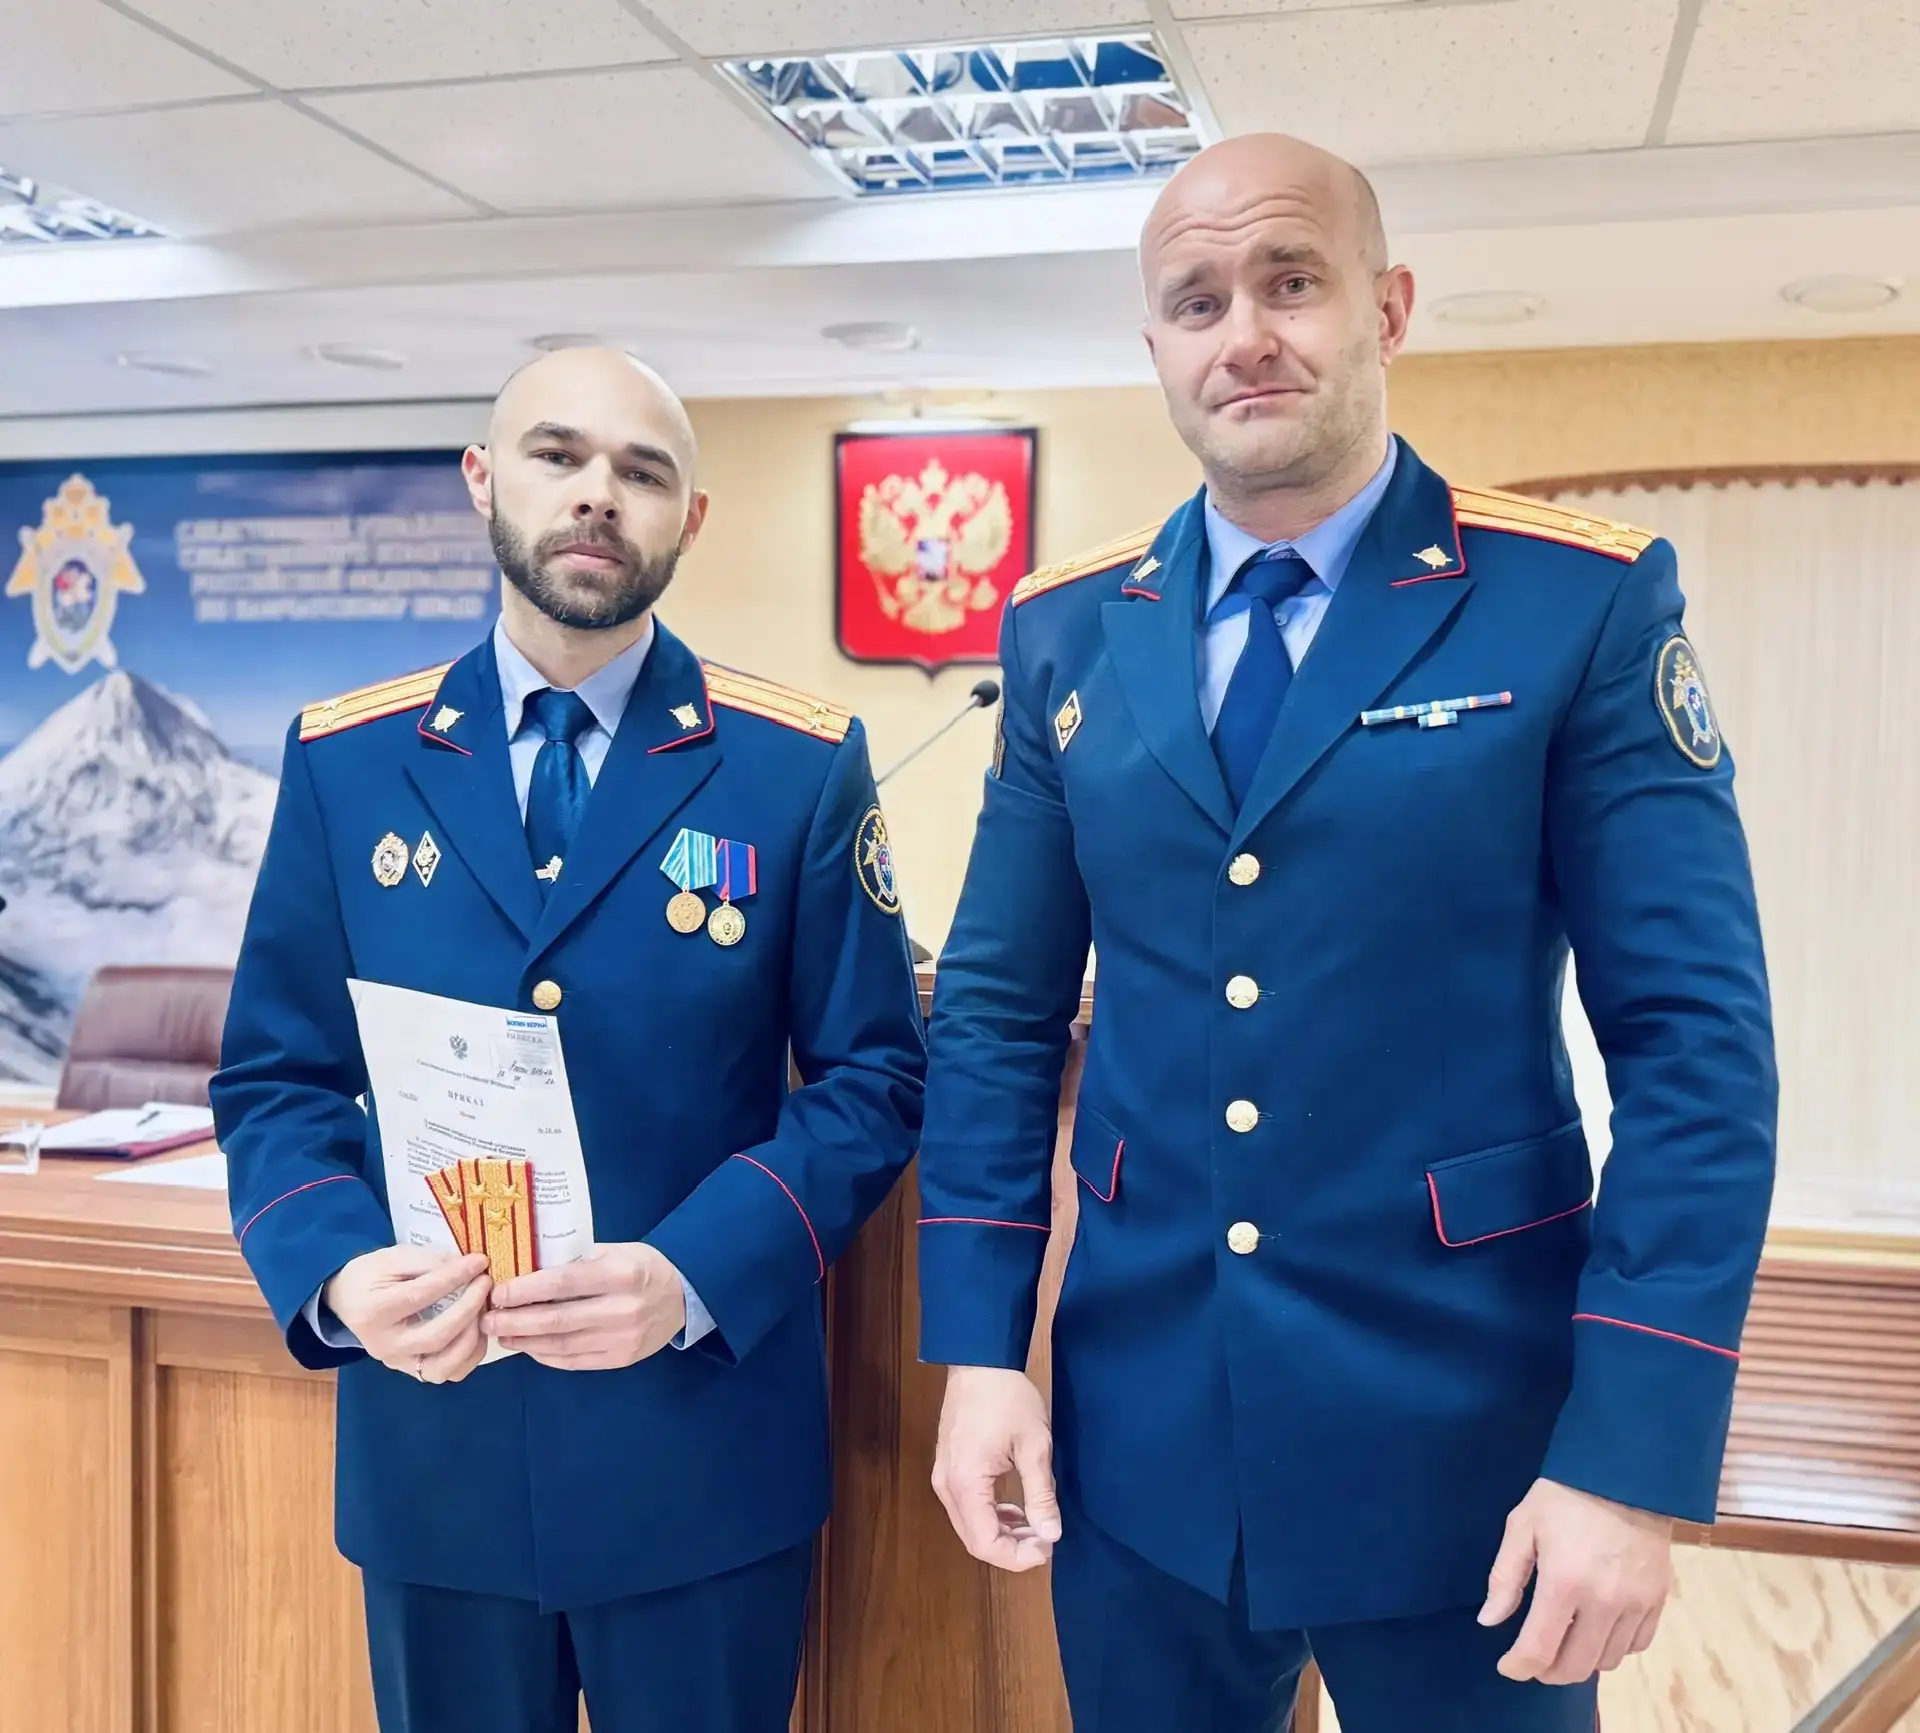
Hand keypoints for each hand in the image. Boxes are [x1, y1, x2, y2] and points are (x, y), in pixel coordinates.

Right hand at [323, 1246, 491, 1383]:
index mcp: (374, 1312)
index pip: (421, 1296)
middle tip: (485, 1283)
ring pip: (443, 1367)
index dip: (455, 1277)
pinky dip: (469, 1355)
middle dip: (468, 1309)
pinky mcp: (411, 1370)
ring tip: (482, 1310)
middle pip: (436, 1337)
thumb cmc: (371, 1275)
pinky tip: (476, 1329)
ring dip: (472, 1338)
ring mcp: (398, 1363)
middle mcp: (384, 1345)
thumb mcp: (394, 1258)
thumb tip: (470, 1267)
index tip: (479, 1262)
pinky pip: (447, 1373)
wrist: (348, 1299)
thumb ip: (430, 1262)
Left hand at [485, 1243, 687, 1369]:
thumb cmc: (642, 1267)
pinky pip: (574, 1361)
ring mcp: (622, 1339)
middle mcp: (621, 1309)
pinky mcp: (621, 1359)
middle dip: (514, 1321)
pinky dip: (546, 1355)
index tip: (497, 1293)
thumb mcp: (615, 1250)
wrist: (684, 1296)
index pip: (560, 1284)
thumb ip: (576, 1261)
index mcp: (619, 1274)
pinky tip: (528, 1347)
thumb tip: (526, 1270)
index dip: (523, 1290)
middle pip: (555, 1319)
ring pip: (561, 1345)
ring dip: (524, 1341)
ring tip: (501, 1334)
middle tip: (487, 1319)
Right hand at [931, 1365, 1061, 1571]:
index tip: (1047, 1549)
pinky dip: (991, 1516)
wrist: (980, 1361)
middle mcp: (947, 1486)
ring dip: (1002, 1534)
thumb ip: (1041, 1494)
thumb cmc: (1008, 1398)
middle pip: (974, 1540)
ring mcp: (943, 1476)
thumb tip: (1052, 1535)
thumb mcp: (1034, 1446)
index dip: (1017, 1558)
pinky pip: (967, 1507)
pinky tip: (1016, 1508)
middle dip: (1011, 1549)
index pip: (985, 1543)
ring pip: (969, 1525)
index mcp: (965, 1483)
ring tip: (1036, 1526)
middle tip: (1045, 1541)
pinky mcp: (948, 1467)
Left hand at [1480, 1478, 1673, 1684]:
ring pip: (1607, 1661)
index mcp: (1564, 1583)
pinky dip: (1614, 1648)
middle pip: (1576, 1666)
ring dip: (1581, 1660)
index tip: (1508, 1666)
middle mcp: (1604, 1602)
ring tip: (1564, 1642)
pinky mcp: (1658, 1600)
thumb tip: (1489, 1621)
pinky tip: (1597, 1631)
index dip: (1519, 1666)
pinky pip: (1636, 1645)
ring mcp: (1636, 1604)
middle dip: (1549, 1671)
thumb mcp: (1523, 1525)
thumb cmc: (1565, 1495)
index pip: (1539, 1648)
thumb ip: (1505, 1577)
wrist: (1625, 1472)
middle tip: (1535, 1659)